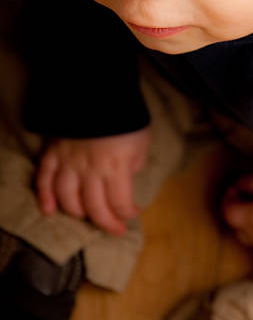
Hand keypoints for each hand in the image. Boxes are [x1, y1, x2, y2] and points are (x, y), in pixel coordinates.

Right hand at [36, 127, 151, 235]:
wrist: (100, 91)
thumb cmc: (126, 118)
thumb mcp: (141, 142)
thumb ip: (134, 165)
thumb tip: (126, 182)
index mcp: (116, 167)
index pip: (120, 203)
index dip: (127, 214)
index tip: (133, 214)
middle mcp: (91, 170)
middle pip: (94, 208)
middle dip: (106, 223)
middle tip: (115, 228)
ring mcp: (69, 162)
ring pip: (68, 198)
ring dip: (77, 213)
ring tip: (87, 216)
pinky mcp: (54, 153)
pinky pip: (44, 179)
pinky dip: (45, 197)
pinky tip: (49, 210)